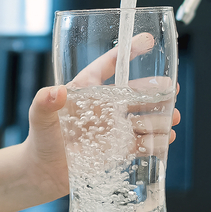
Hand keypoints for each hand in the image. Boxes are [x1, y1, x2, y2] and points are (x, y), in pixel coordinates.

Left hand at [21, 34, 181, 197]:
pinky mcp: (119, 149)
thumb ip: (44, 101)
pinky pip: (144, 142)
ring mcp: (114, 127)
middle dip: (156, 89)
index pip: (109, 65)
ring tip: (171, 116)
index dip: (127, 51)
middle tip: (171, 87)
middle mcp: (105, 105)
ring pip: (145, 116)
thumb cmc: (40, 138)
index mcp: (86, 89)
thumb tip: (56, 91)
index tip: (146, 40)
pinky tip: (166, 137)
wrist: (45, 171)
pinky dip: (157, 140)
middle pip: (136, 92)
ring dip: (161, 115)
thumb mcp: (38, 116)